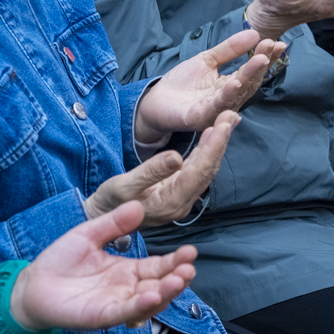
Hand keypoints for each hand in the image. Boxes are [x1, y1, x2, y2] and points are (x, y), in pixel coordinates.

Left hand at [11, 200, 197, 330]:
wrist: (32, 283)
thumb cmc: (60, 261)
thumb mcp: (89, 234)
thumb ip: (113, 223)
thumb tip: (138, 205)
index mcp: (126, 271)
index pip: (157, 267)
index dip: (175, 261)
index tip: (190, 251)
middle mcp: (126, 289)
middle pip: (159, 285)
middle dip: (177, 277)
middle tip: (190, 267)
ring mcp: (115, 304)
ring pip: (148, 302)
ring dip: (165, 292)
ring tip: (179, 279)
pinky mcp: (100, 316)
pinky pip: (124, 312)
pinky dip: (139, 306)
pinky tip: (152, 295)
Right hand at [84, 111, 237, 224]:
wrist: (103, 219)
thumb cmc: (109, 204)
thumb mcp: (124, 186)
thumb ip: (151, 172)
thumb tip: (176, 157)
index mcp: (171, 202)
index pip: (199, 171)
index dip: (213, 147)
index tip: (223, 124)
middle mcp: (182, 202)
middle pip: (208, 170)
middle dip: (220, 142)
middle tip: (231, 115)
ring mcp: (182, 198)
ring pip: (205, 169)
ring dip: (216, 144)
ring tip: (227, 120)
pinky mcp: (178, 192)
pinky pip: (197, 170)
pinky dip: (206, 150)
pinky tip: (211, 136)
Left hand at [132, 28, 283, 139]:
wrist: (156, 100)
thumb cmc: (182, 82)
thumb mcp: (208, 60)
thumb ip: (230, 49)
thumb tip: (255, 33)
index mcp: (231, 86)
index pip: (252, 72)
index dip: (265, 58)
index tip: (277, 43)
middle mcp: (228, 100)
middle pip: (249, 83)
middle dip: (260, 65)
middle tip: (270, 47)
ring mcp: (215, 110)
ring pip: (237, 94)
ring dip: (249, 77)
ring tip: (260, 60)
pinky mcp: (199, 117)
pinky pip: (216, 107)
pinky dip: (227, 95)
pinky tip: (235, 81)